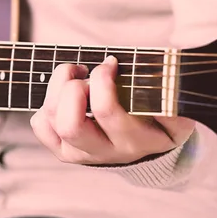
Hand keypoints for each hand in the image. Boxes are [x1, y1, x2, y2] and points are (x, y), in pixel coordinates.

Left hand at [30, 56, 194, 164]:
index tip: (111, 62)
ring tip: (76, 74)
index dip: (101, 78)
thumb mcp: (174, 103)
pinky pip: (41, 127)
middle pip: (71, 125)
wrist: (152, 144)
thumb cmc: (160, 112)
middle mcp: (109, 152)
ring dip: (57, 89)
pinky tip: (65, 96)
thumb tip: (161, 69)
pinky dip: (46, 106)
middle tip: (86, 73)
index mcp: (138, 140)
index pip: (107, 111)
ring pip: (54, 123)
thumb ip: (168, 87)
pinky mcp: (66, 152)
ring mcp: (84, 154)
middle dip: (72, 88)